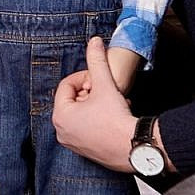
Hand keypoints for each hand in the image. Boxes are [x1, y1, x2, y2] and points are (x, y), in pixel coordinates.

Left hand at [54, 36, 135, 172]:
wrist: (134, 148)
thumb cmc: (116, 119)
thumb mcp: (105, 84)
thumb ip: (97, 61)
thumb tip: (94, 42)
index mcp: (60, 115)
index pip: (67, 85)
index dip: (84, 77)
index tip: (98, 79)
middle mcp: (61, 131)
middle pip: (72, 100)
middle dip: (89, 92)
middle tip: (106, 91)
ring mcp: (72, 143)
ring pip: (80, 114)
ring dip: (94, 105)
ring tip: (111, 103)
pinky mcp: (85, 152)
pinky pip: (86, 128)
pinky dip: (96, 119)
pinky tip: (112, 117)